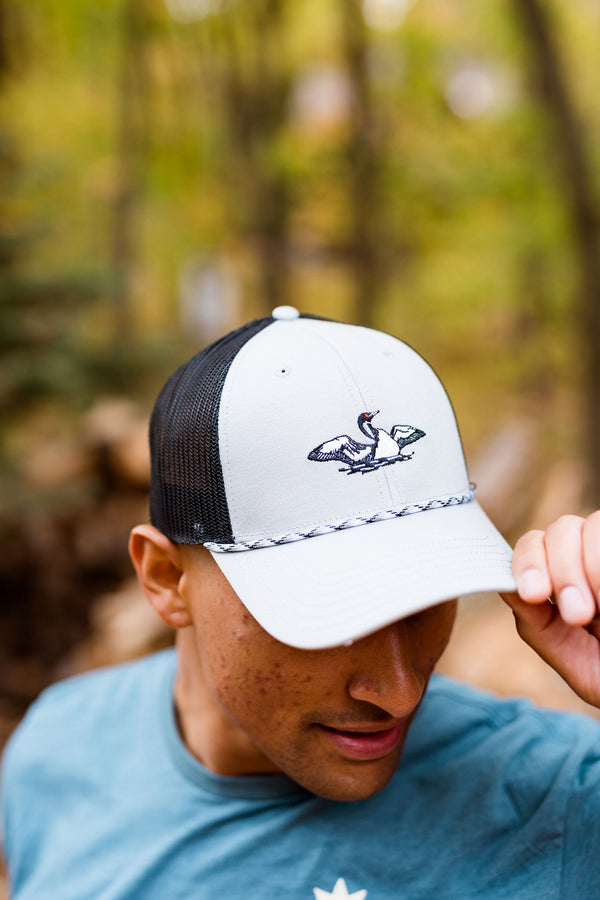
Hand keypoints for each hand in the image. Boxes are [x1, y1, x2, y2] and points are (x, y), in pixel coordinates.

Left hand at [500, 512, 599, 707]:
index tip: (532, 594)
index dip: (527, 562)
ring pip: (593, 524)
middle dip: (563, 571)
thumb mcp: (570, 657)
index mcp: (563, 577)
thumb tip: (503, 587)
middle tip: (578, 615)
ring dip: (593, 568)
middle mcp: (588, 556)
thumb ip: (535, 622)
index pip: (533, 544)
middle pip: (562, 529)